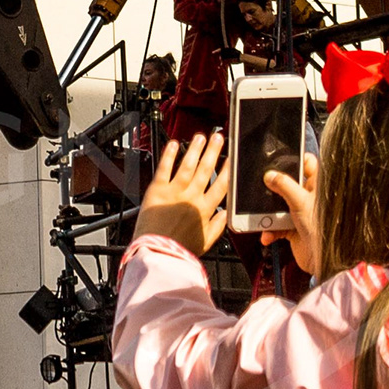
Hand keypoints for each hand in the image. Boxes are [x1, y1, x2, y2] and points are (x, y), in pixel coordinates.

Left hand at [135, 130, 227, 255]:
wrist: (157, 252)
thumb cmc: (179, 250)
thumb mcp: (206, 242)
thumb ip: (217, 227)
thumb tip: (225, 214)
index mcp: (205, 210)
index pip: (221, 185)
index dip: (227, 170)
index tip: (231, 159)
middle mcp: (192, 197)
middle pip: (206, 170)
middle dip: (213, 152)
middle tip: (218, 138)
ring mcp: (175, 191)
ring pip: (188, 165)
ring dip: (195, 149)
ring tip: (201, 136)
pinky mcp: (157, 189)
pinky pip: (165, 168)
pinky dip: (169, 154)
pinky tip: (174, 144)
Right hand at [261, 153, 319, 274]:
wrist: (324, 261)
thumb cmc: (321, 229)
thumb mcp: (300, 202)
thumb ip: (284, 185)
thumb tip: (270, 175)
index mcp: (317, 185)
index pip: (306, 163)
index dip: (293, 159)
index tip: (276, 159)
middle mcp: (309, 196)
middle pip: (287, 184)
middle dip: (273, 189)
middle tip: (261, 187)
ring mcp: (300, 212)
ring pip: (278, 205)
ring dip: (268, 213)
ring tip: (259, 216)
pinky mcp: (293, 227)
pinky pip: (276, 224)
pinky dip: (270, 229)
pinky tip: (267, 235)